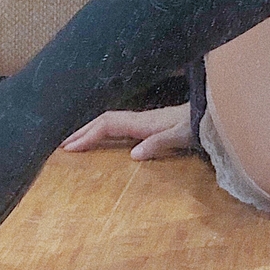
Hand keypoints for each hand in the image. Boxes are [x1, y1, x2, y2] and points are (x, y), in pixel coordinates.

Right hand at [60, 104, 192, 160]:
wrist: (210, 114)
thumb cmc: (196, 125)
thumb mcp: (178, 136)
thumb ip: (158, 143)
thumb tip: (132, 155)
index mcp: (141, 122)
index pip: (107, 125)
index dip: (87, 135)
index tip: (68, 147)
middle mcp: (138, 119)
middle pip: (103, 121)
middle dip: (81, 131)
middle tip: (59, 144)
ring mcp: (142, 121)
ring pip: (109, 121)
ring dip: (90, 130)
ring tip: (72, 141)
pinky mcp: (147, 124)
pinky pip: (118, 125)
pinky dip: (103, 130)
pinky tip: (100, 137)